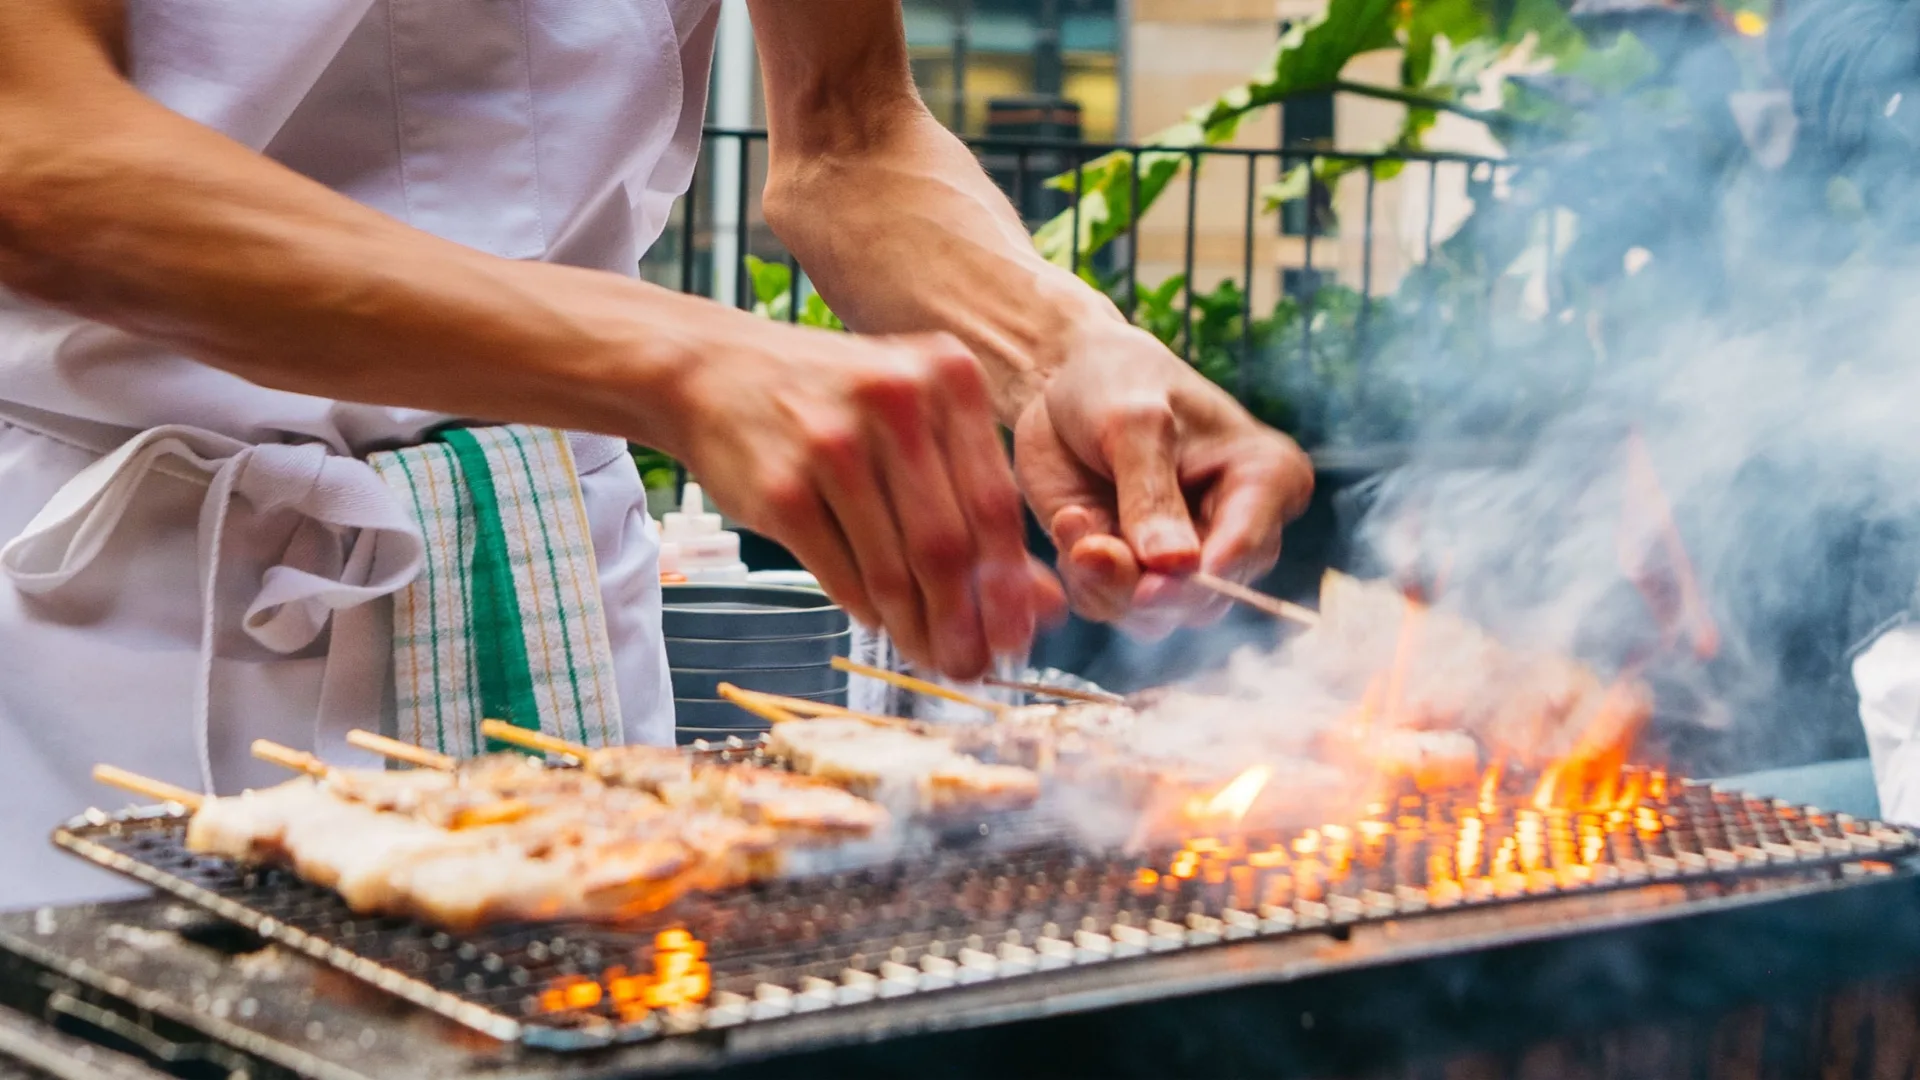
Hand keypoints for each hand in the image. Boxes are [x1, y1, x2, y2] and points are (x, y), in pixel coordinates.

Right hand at [672, 325, 1063, 678]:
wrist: (713, 372)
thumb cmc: (832, 404)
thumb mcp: (914, 425)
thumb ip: (979, 503)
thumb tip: (1048, 604)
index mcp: (945, 376)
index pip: (996, 504)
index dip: (1011, 586)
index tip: (1019, 639)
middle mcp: (895, 400)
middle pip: (949, 543)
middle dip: (965, 622)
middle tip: (972, 666)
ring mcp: (832, 442)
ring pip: (895, 568)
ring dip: (916, 628)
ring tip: (929, 655)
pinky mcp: (781, 487)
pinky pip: (842, 574)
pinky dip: (866, 609)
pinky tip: (878, 620)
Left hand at [1013, 321, 1312, 637]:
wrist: (1063, 382)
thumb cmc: (1117, 381)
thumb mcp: (1135, 422)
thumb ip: (1151, 493)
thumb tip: (1175, 565)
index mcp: (1266, 481)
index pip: (1253, 543)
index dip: (1211, 571)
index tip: (1166, 577)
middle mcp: (1233, 532)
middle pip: (1205, 597)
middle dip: (1145, 584)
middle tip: (1092, 550)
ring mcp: (1181, 560)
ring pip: (1156, 614)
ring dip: (1105, 583)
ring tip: (1073, 523)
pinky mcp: (1130, 572)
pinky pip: (1109, 604)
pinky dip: (1081, 576)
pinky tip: (1068, 521)